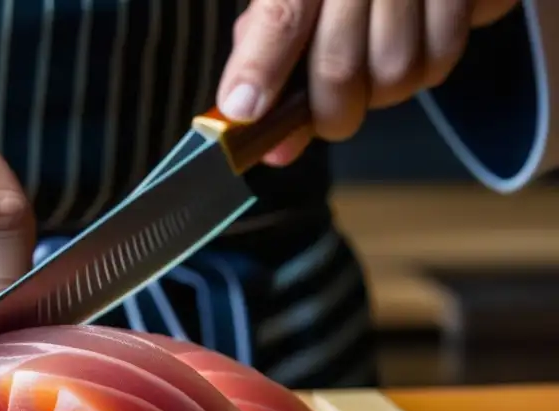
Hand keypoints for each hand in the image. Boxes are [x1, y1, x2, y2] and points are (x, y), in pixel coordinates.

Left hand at [216, 0, 521, 165]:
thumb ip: (265, 51)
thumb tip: (245, 115)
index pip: (281, 18)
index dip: (261, 70)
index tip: (244, 111)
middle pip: (339, 68)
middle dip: (331, 112)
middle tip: (331, 113)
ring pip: (395, 74)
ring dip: (382, 91)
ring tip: (377, 63)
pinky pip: (442, 57)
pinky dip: (428, 66)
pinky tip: (419, 37)